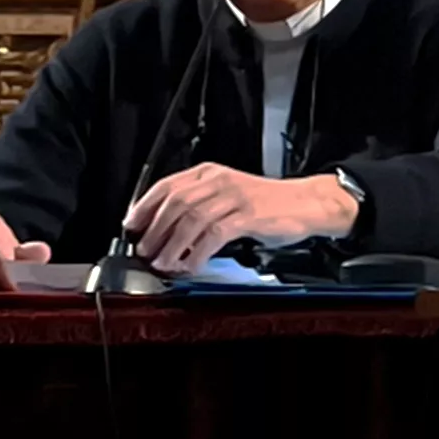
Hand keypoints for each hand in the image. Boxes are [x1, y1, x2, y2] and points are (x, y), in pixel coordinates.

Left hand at [121, 165, 359, 273]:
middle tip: (145, 251)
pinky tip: (192, 265)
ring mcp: (234, 197)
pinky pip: (214, 235)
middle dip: (155, 230)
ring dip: (172, 245)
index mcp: (210, 173)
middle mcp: (219, 181)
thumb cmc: (269, 204)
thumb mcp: (229, 195)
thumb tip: (166, 230)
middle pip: (175, 203)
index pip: (167, 185)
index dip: (144, 206)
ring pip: (191, 219)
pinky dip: (198, 252)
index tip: (132, 225)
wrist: (307, 203)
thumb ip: (201, 205)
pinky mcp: (248, 216)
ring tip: (164, 263)